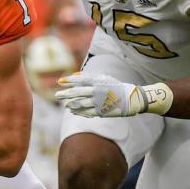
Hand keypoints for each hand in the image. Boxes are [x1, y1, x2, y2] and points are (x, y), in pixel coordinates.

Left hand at [55, 74, 171, 116]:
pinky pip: (87, 112)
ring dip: (71, 104)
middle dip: (66, 94)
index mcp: (99, 81)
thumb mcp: (105, 79)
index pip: (81, 80)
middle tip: (57, 95)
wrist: (132, 98)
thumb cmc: (117, 87)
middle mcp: (98, 91)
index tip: (60, 81)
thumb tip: (75, 76)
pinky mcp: (102, 111)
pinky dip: (79, 112)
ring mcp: (99, 102)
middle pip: (78, 92)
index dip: (69, 81)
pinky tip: (73, 111)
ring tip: (65, 105)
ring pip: (81, 103)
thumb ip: (90, 77)